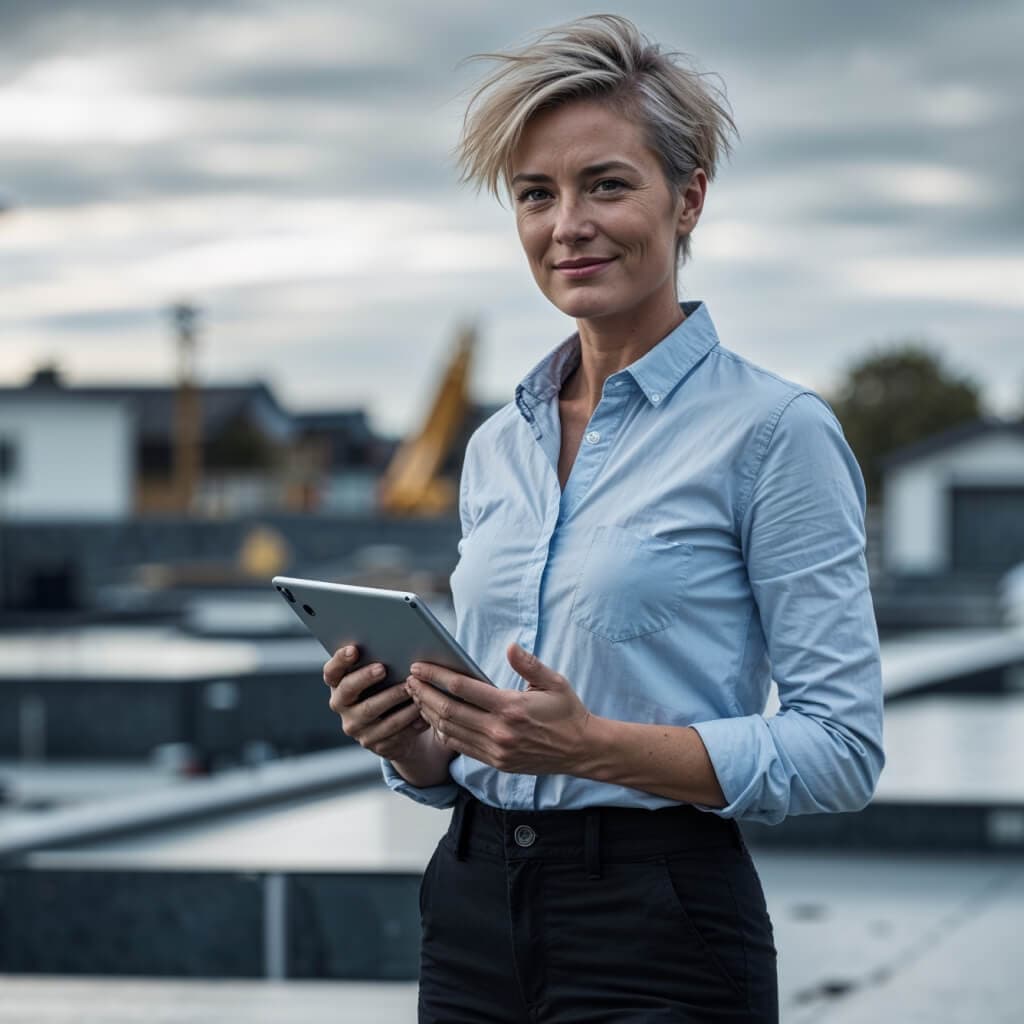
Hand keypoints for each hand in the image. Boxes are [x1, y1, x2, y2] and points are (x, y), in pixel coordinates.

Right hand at [323, 644, 429, 759]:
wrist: (397, 725)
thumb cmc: (390, 687)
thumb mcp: (382, 674)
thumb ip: (381, 660)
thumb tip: (398, 643)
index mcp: (339, 684)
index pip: (331, 671)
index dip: (340, 660)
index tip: (353, 649)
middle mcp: (341, 705)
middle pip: (348, 690)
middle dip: (365, 678)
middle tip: (383, 668)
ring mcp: (355, 727)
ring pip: (372, 712)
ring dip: (393, 700)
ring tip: (412, 689)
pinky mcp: (373, 743)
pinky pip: (391, 733)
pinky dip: (408, 722)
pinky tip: (422, 713)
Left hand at [405, 643, 593, 775]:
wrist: (581, 750)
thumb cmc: (567, 712)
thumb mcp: (553, 682)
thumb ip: (529, 664)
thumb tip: (511, 646)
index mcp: (511, 707)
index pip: (463, 688)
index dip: (436, 676)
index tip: (419, 667)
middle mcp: (499, 731)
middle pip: (449, 711)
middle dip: (424, 693)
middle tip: (409, 680)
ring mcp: (496, 750)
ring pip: (450, 731)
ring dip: (429, 713)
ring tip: (416, 697)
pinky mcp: (496, 762)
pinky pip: (461, 747)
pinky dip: (443, 732)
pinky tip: (435, 719)